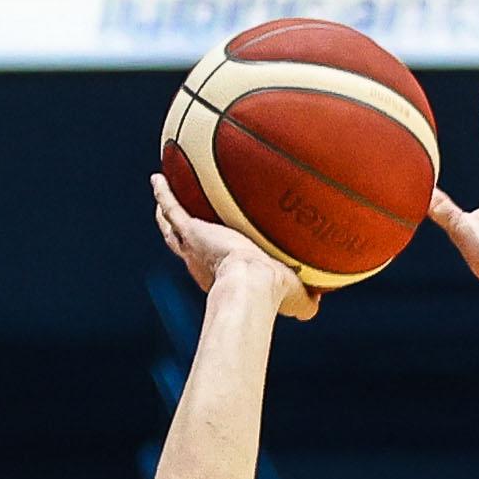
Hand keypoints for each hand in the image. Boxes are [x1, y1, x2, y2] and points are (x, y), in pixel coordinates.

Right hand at [152, 173, 318, 319]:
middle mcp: (203, 260)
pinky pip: (172, 207)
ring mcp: (195, 245)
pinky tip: (158, 178)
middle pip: (185, 243)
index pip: (213, 262)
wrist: (253, 284)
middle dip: (181, 230)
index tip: (216, 245)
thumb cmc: (273, 295)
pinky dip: (163, 194)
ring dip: (165, 208)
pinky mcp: (192, 231)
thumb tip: (321, 301)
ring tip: (161, 190)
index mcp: (222, 275)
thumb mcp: (296, 298)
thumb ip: (308, 300)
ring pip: (172, 225)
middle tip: (176, 215)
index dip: (212, 254)